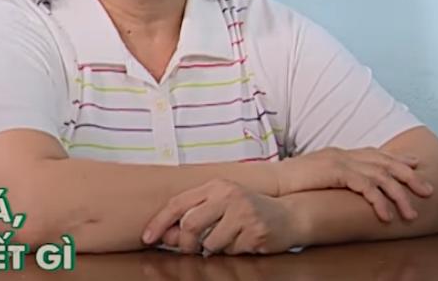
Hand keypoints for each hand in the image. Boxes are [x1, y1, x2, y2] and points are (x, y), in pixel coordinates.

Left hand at [143, 180, 301, 254]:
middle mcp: (228, 195)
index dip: (159, 222)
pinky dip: (232, 251)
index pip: (178, 203)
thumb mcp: (219, 206)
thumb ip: (192, 216)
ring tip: (226, 240)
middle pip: (190, 224)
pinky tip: (243, 241)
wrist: (289, 215)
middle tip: (190, 249)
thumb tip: (165, 236)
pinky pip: (232, 251)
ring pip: (210, 242)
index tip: (148, 238)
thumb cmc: (248, 210)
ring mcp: (244, 213)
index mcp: (215, 186)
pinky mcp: (256, 231)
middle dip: (185, 242)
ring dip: (213, 249)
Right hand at [275, 147, 432, 221]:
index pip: (375, 153)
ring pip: (381, 176)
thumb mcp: (316, 175)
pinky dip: (379, 202)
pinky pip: (366, 186)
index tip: (416, 166)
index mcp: (339, 153)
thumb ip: (334, 176)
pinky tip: (386, 215)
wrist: (271, 181)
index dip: (398, 159)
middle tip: (428, 191)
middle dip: (410, 177)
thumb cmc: (290, 182)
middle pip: (385, 162)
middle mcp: (343, 153)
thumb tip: (348, 185)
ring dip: (399, 196)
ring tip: (410, 213)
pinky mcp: (335, 171)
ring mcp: (340, 160)